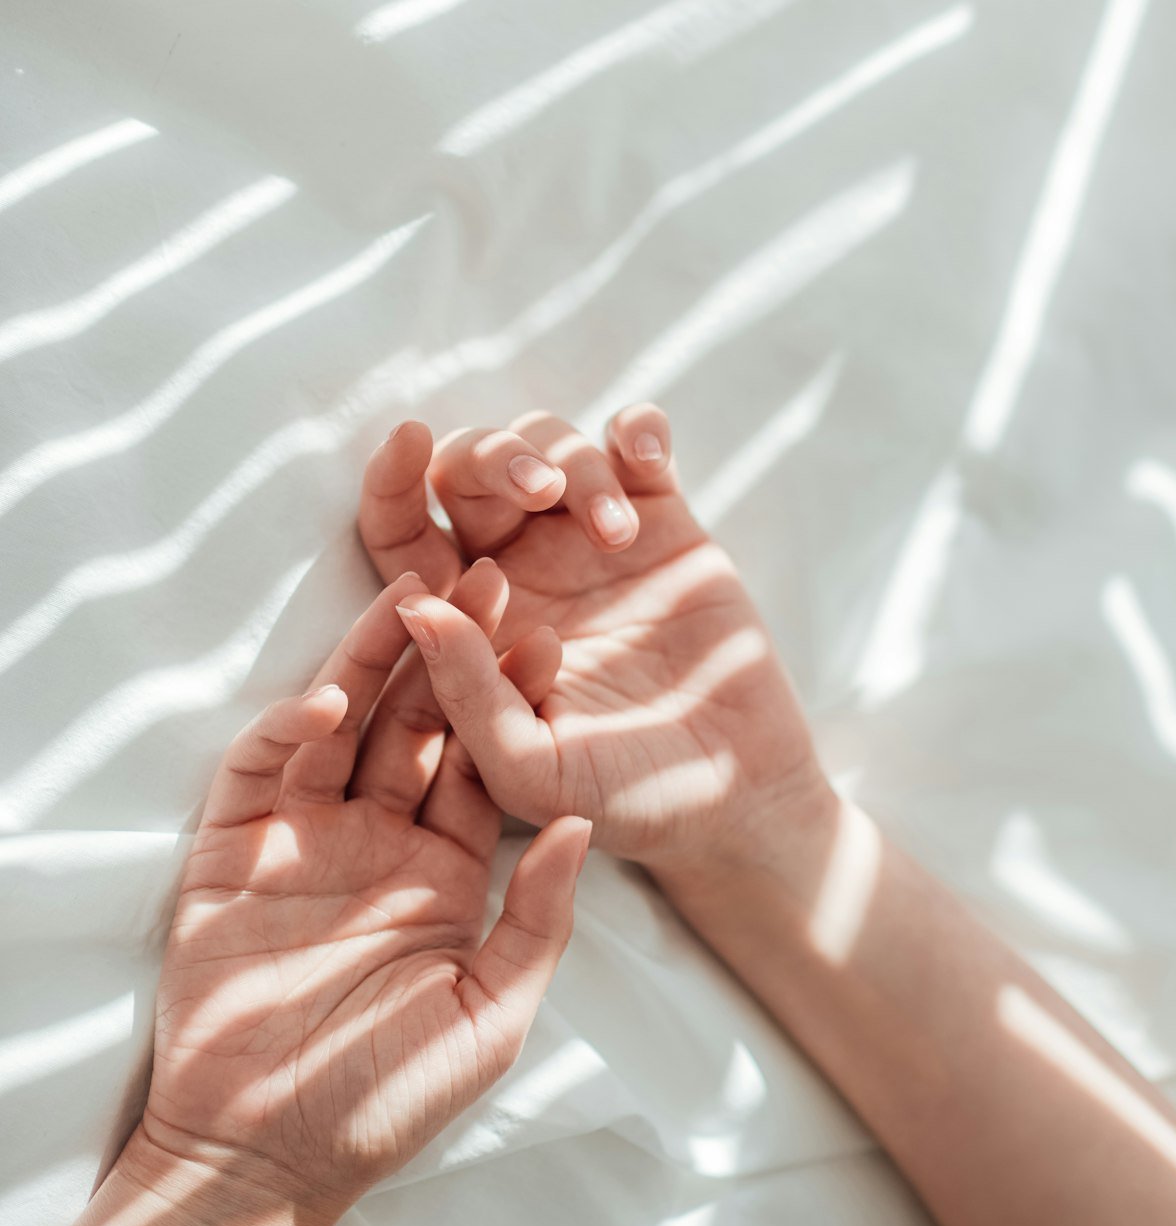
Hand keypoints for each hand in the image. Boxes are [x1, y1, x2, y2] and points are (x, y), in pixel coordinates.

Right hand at [133, 575, 588, 1223]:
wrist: (265, 1161)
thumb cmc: (384, 1102)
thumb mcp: (489, 1016)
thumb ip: (537, 918)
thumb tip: (586, 824)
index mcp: (444, 871)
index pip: (483, 764)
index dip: (512, 701)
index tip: (549, 635)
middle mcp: (377, 839)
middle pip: (416, 724)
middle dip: (449, 651)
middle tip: (485, 576)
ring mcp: (304, 838)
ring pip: (342, 726)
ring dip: (371, 660)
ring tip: (409, 595)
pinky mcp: (234, 849)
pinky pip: (264, 770)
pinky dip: (291, 729)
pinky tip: (331, 702)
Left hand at [357, 407, 830, 873]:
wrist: (736, 797)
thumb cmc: (622, 797)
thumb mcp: (533, 767)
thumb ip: (468, 695)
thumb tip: (413, 607)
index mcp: (465, 622)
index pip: (398, 531)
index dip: (388, 479)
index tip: (405, 440)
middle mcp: (517, 567)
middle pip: (469, 467)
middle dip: (494, 456)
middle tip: (541, 490)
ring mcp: (588, 539)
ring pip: (549, 444)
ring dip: (575, 464)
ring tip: (621, 535)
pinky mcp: (663, 521)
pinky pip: (635, 443)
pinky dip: (635, 428)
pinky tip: (646, 455)